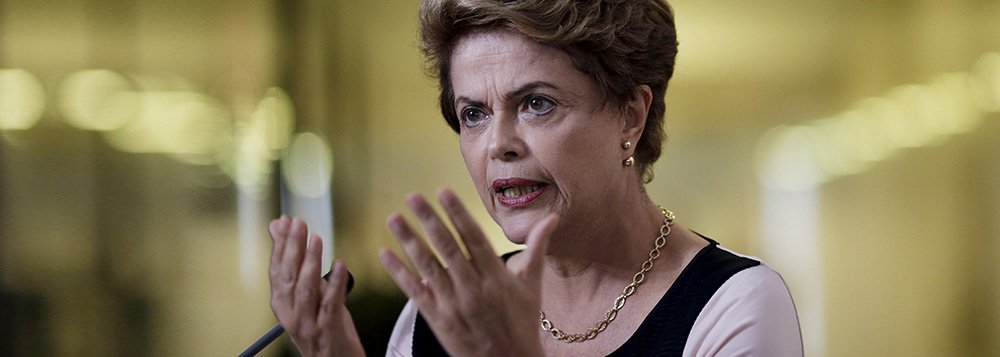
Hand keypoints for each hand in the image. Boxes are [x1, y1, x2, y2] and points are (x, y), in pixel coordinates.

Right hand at [268, 216, 364, 356]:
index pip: (277, 269)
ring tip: (317, 239)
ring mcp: (307, 323)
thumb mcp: (307, 294)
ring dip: (311, 262)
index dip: (281, 245)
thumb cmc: (321, 324)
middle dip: (292, 248)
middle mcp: (290, 314)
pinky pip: (331, 304)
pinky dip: (336, 284)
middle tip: (299, 224)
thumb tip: (280, 228)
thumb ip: (296, 263)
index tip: (286, 221)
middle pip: (288, 277)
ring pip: (306, 289)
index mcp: (281, 303)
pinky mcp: (328, 330)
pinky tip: (342, 266)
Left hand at [379, 189, 558, 355]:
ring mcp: (453, 304)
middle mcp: (473, 288)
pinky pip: (415, 292)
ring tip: (394, 218)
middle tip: (413, 196)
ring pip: (428, 266)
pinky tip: (385, 254)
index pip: (474, 238)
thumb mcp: (533, 285)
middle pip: (447, 247)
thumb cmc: (522, 322)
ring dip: (409, 240)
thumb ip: (538, 248)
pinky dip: (399, 272)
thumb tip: (552, 217)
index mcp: (496, 277)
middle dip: (429, 220)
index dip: (458, 214)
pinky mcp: (437, 319)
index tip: (443, 192)